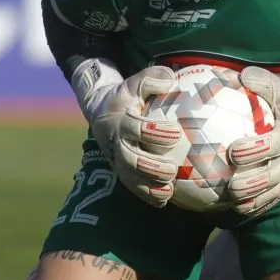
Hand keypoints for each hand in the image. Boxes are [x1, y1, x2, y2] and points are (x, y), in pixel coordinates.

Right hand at [86, 65, 182, 206]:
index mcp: (119, 121)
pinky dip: (147, 196)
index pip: (134, 128)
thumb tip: (171, 79)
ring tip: (169, 190)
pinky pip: (133, 188)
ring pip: (130, 179)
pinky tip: (165, 201)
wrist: (103, 113)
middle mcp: (116, 144)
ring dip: (148, 186)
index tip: (176, 132)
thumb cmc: (128, 96)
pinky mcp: (121, 173)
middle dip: (150, 167)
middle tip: (172, 170)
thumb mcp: (135, 82)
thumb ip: (152, 79)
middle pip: (129, 160)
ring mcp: (117, 161)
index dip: (153, 132)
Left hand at [226, 67, 279, 216]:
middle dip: (254, 182)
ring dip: (255, 199)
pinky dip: (258, 206)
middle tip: (232, 185)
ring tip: (234, 203)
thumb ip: (265, 83)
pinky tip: (239, 210)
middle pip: (275, 175)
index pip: (274, 145)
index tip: (234, 150)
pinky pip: (273, 200)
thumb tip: (242, 76)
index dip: (255, 149)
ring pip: (274, 192)